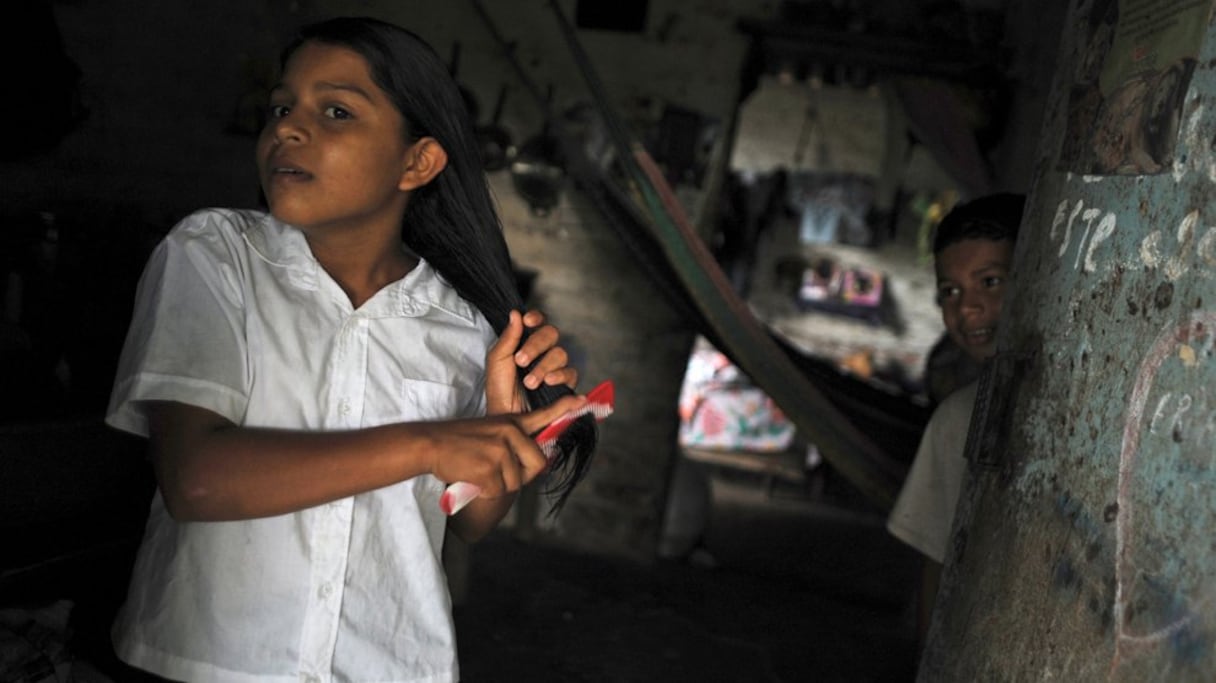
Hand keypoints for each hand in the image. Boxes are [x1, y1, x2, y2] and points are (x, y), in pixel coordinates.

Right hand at [426, 394, 586, 496]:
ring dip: (497, 485)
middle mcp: (511, 433)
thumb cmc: (457, 442)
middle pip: (537, 465)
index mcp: (511, 423)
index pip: (542, 416)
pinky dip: (484, 492)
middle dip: (521, 476)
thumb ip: (510, 443)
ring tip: (477, 472)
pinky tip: (471, 478)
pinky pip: (498, 491)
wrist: (430, 444)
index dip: (564, 410)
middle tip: (496, 474)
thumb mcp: (488, 432)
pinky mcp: (490, 468)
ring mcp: (501, 450)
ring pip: (515, 482)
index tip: (582, 400)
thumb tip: (532, 463)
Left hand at [486, 310, 577, 413]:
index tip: (528, 321)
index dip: (536, 318)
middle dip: (536, 345)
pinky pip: (571, 372)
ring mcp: (555, 366)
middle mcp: (543, 351)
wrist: (506, 415)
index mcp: (526, 341)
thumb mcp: (497, 360)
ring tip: (530, 382)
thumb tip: (515, 313)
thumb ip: (508, 337)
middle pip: (551, 333)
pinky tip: (548, 382)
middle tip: (521, 360)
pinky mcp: (565, 383)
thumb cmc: (499, 388)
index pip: (538, 321)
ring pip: (560, 353)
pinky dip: (559, 375)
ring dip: (544, 366)